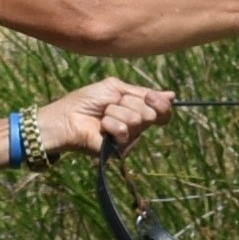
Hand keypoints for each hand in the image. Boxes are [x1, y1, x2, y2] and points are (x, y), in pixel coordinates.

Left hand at [39, 79, 180, 160]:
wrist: (66, 117)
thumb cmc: (86, 102)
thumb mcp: (115, 89)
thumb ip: (141, 93)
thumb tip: (172, 95)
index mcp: (137, 111)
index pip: (162, 111)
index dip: (159, 102)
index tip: (150, 96)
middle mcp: (137, 127)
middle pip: (151, 113)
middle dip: (129, 103)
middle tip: (111, 105)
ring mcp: (129, 140)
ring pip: (137, 120)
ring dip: (115, 112)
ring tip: (101, 116)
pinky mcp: (119, 151)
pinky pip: (124, 132)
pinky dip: (110, 124)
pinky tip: (100, 127)